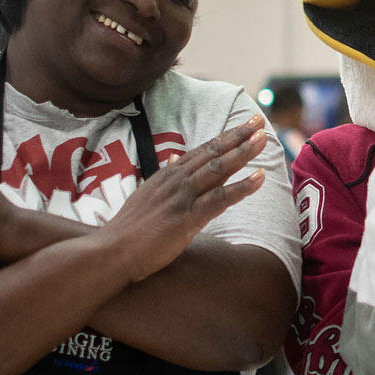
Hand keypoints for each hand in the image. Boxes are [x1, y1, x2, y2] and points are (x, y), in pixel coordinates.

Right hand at [97, 115, 268, 282]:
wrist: (111, 252)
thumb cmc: (129, 230)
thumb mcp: (147, 196)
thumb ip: (165, 179)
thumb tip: (175, 159)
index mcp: (167, 176)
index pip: (201, 150)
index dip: (224, 137)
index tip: (243, 125)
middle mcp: (175, 181)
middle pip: (212, 153)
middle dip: (237, 136)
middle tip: (259, 121)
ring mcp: (181, 198)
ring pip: (217, 169)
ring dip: (243, 153)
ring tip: (264, 140)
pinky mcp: (187, 218)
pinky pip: (220, 198)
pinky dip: (242, 187)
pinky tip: (260, 178)